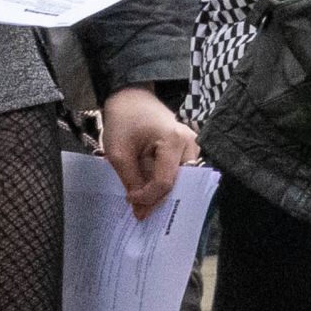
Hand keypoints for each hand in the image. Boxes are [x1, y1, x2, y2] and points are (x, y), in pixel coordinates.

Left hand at [101, 87, 197, 217]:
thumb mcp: (119, 153)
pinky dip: (166, 183)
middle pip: (179, 184)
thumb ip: (131, 182)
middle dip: (159, 200)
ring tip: (145, 199)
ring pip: (182, 182)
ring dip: (163, 192)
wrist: (131, 98)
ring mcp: (192, 146)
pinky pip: (180, 174)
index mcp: (173, 140)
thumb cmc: (123, 120)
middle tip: (140, 209)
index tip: (129, 199)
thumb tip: (141, 213)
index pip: (165, 182)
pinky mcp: (187, 149)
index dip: (147, 197)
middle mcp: (190, 144)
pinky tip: (151, 188)